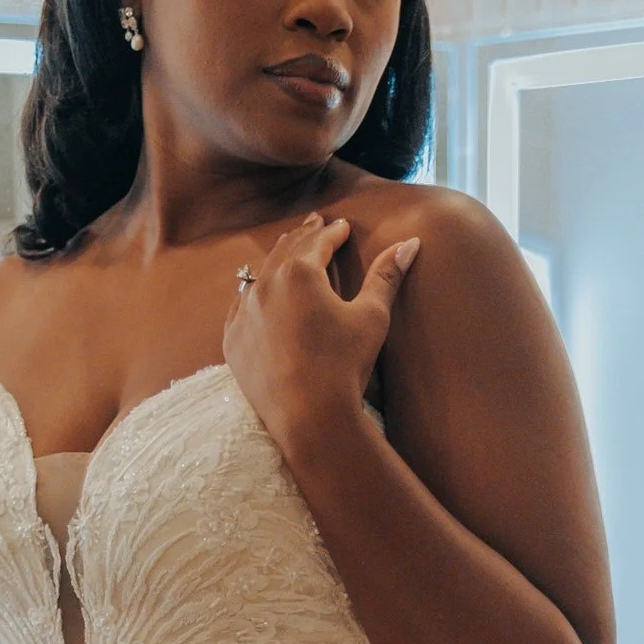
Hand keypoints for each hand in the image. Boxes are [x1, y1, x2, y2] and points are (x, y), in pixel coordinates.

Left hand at [225, 210, 418, 463]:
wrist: (309, 418)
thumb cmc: (345, 366)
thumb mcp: (372, 317)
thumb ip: (386, 276)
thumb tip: (410, 243)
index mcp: (300, 272)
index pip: (319, 241)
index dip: (333, 232)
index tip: (342, 226)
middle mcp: (265, 285)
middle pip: (286, 249)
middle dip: (303, 236)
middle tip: (314, 224)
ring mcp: (244, 312)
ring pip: (259, 273)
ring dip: (276, 259)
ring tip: (287, 248)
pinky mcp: (233, 340)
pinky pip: (239, 306)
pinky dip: (251, 293)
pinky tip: (255, 291)